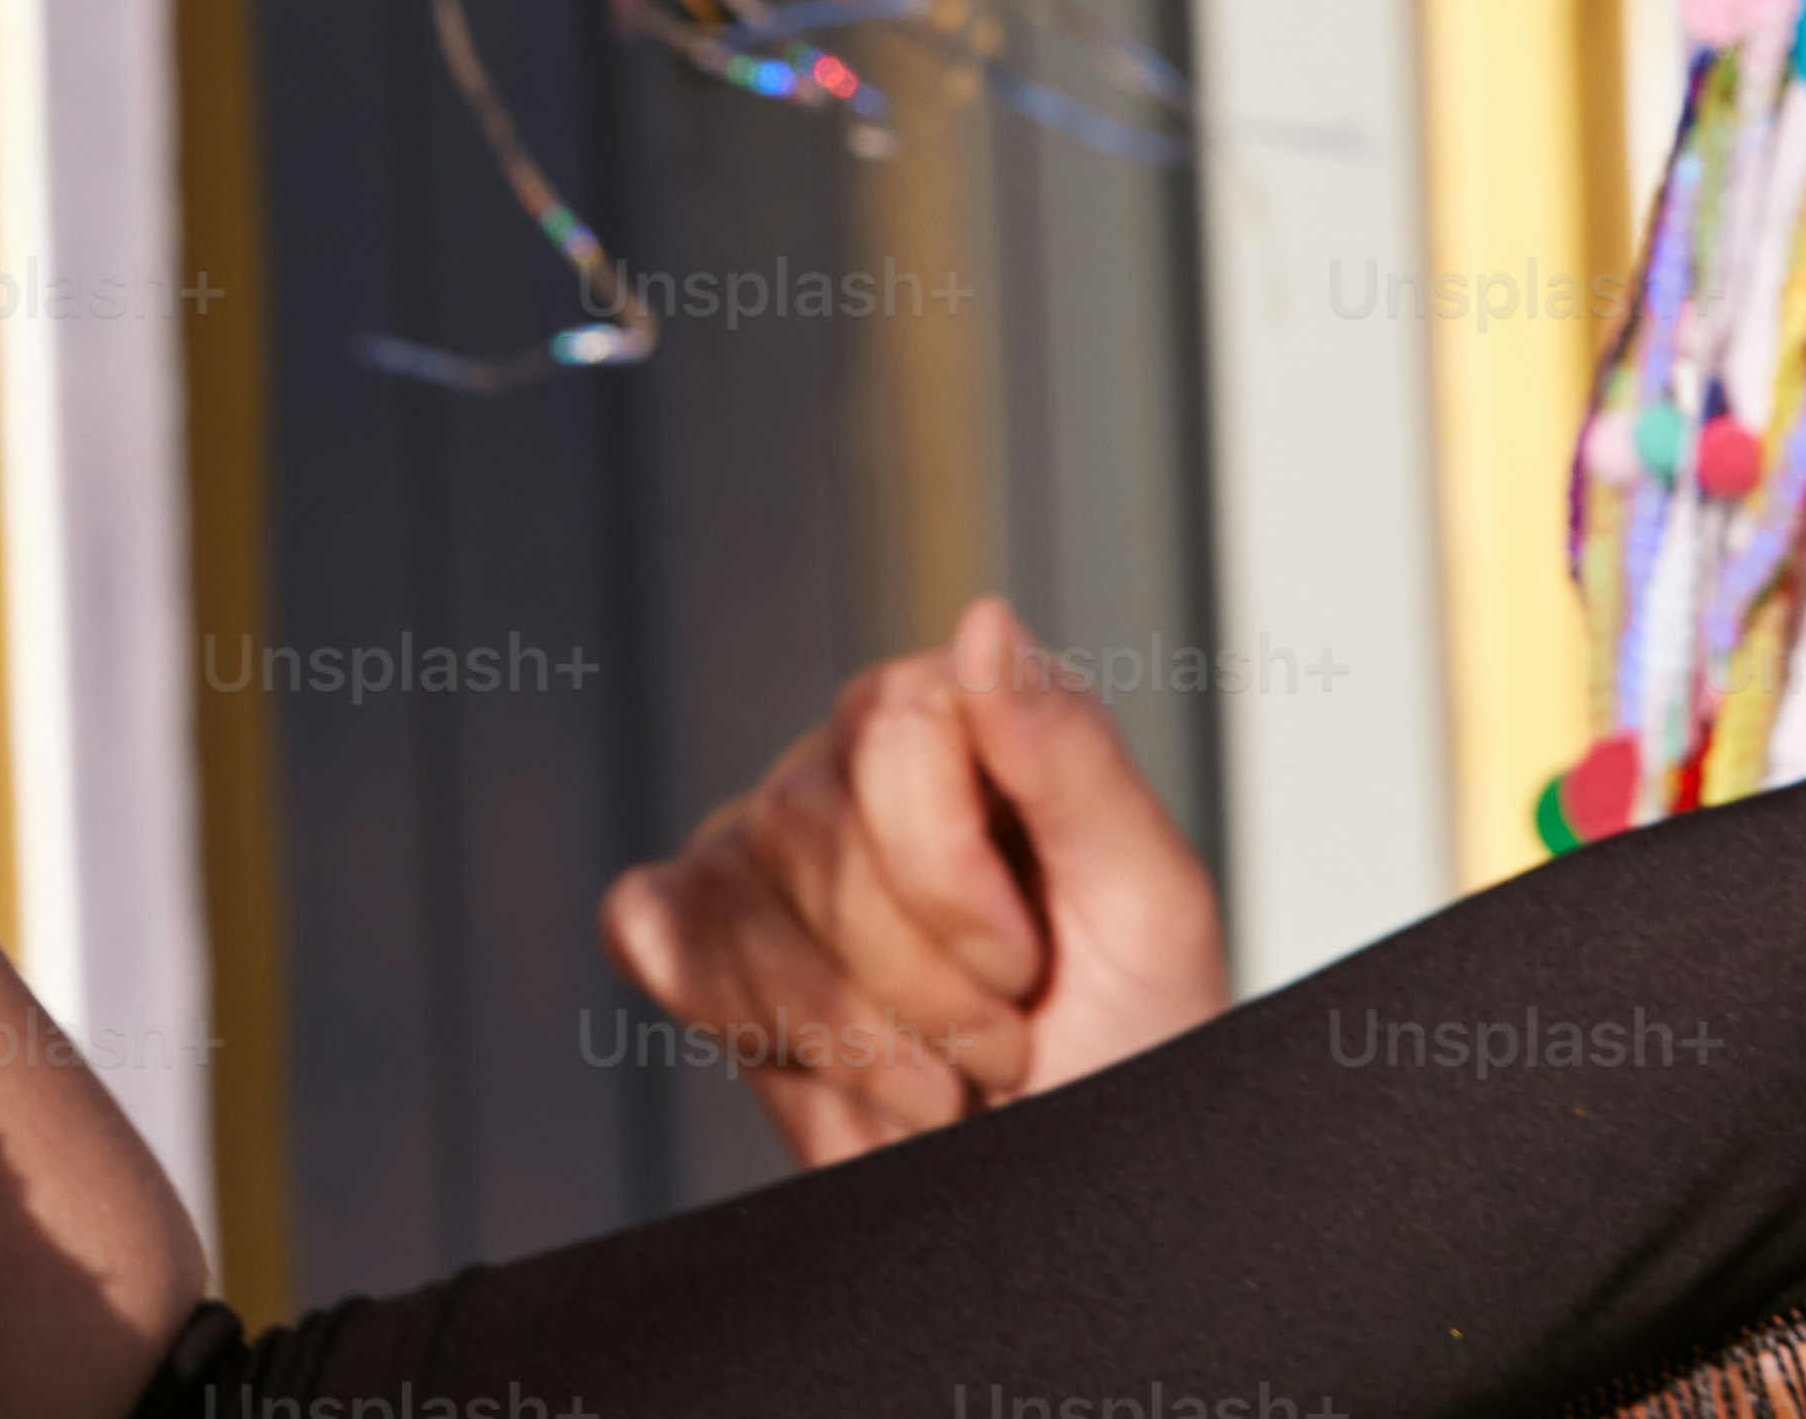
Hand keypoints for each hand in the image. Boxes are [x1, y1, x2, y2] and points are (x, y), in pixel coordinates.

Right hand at [596, 594, 1226, 1164]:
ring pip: (737, 905)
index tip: (1027, 972)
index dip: (955, 881)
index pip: (893, 724)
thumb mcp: (1148, 908)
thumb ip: (1071, 755)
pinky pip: (657, 933)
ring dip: (856, 1041)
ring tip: (944, 1079)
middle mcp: (853, 761)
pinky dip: (745, 1022)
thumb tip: (984, 617)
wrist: (1078, 1188)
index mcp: (968, 720)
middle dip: (917, 981)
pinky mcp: (700, 931)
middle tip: (1000, 1047)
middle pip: (807, 825)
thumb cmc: (1132, 1047)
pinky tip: (832, 1064)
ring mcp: (764, 846)